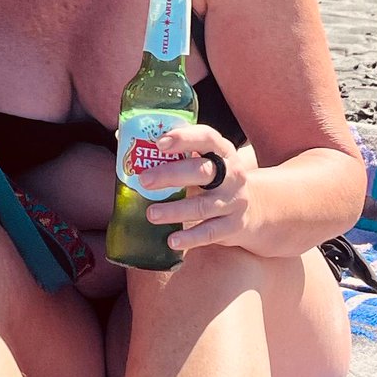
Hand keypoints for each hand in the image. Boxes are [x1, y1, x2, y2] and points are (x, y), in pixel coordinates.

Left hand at [138, 125, 252, 251]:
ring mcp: (234, 200)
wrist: (253, 207)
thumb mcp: (200, 158)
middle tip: (144, 180)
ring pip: (204, 205)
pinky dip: (191, 237)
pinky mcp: (233, 225)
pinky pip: (211, 232)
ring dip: (175, 210)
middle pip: (202, 172)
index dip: (183, 139)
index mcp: (220, 149)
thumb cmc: (210, 176)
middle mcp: (231, 173)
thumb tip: (123, 136)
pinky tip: (172, 240)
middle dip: (171, 175)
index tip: (159, 143)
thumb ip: (169, 150)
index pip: (206, 138)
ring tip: (151, 214)